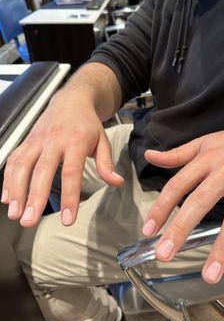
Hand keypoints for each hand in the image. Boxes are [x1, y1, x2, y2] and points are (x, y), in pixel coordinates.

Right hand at [1, 89, 123, 227]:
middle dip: (35, 197)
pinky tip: (6, 197)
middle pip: (42, 171)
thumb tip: (117, 182)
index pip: (72, 172)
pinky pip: (14, 159)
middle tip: (30, 221)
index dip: (69, 196)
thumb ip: (106, 163)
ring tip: (15, 213)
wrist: (71, 99)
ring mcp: (38, 140)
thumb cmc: (88, 124)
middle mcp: (54, 140)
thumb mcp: (103, 140)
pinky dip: (8, 178)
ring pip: (23, 166)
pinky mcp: (27, 140)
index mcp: (76, 141)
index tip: (68, 219)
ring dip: (16, 190)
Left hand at [143, 120, 223, 282]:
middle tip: (164, 254)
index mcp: (208, 158)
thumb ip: (177, 154)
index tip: (148, 230)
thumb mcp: (205, 142)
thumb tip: (149, 156)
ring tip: (209, 275)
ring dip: (223, 249)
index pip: (178, 184)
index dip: (161, 207)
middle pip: (201, 202)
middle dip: (181, 229)